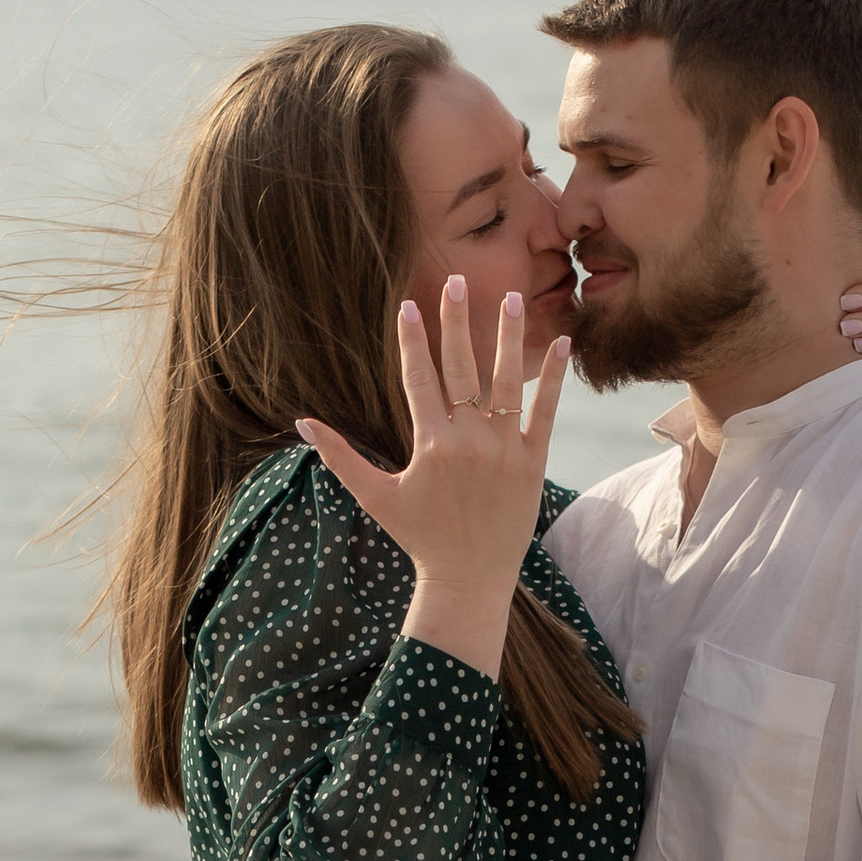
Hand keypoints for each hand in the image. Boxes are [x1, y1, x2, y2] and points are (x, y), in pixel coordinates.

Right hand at [296, 278, 571, 682]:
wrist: (470, 579)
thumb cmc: (419, 538)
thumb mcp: (375, 496)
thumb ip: (340, 457)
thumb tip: (302, 423)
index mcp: (430, 444)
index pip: (418, 379)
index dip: (413, 340)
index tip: (411, 304)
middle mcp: (468, 441)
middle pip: (460, 369)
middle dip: (456, 322)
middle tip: (456, 280)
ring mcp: (504, 450)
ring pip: (506, 382)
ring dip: (507, 337)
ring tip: (509, 297)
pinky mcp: (533, 463)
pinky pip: (545, 413)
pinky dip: (553, 380)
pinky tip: (559, 345)